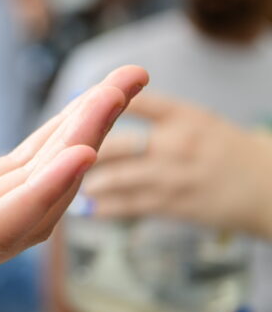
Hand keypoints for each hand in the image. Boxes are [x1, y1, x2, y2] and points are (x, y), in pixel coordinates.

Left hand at [83, 93, 271, 239]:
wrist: (269, 187)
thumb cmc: (227, 152)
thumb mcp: (200, 121)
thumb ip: (158, 117)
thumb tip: (104, 110)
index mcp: (186, 116)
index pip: (137, 102)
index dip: (101, 104)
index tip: (74, 108)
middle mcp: (179, 143)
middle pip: (118, 144)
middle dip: (83, 152)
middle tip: (60, 157)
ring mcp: (177, 176)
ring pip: (119, 178)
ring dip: (90, 182)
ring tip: (72, 183)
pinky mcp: (176, 205)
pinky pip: (131, 206)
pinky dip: (104, 207)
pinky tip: (86, 208)